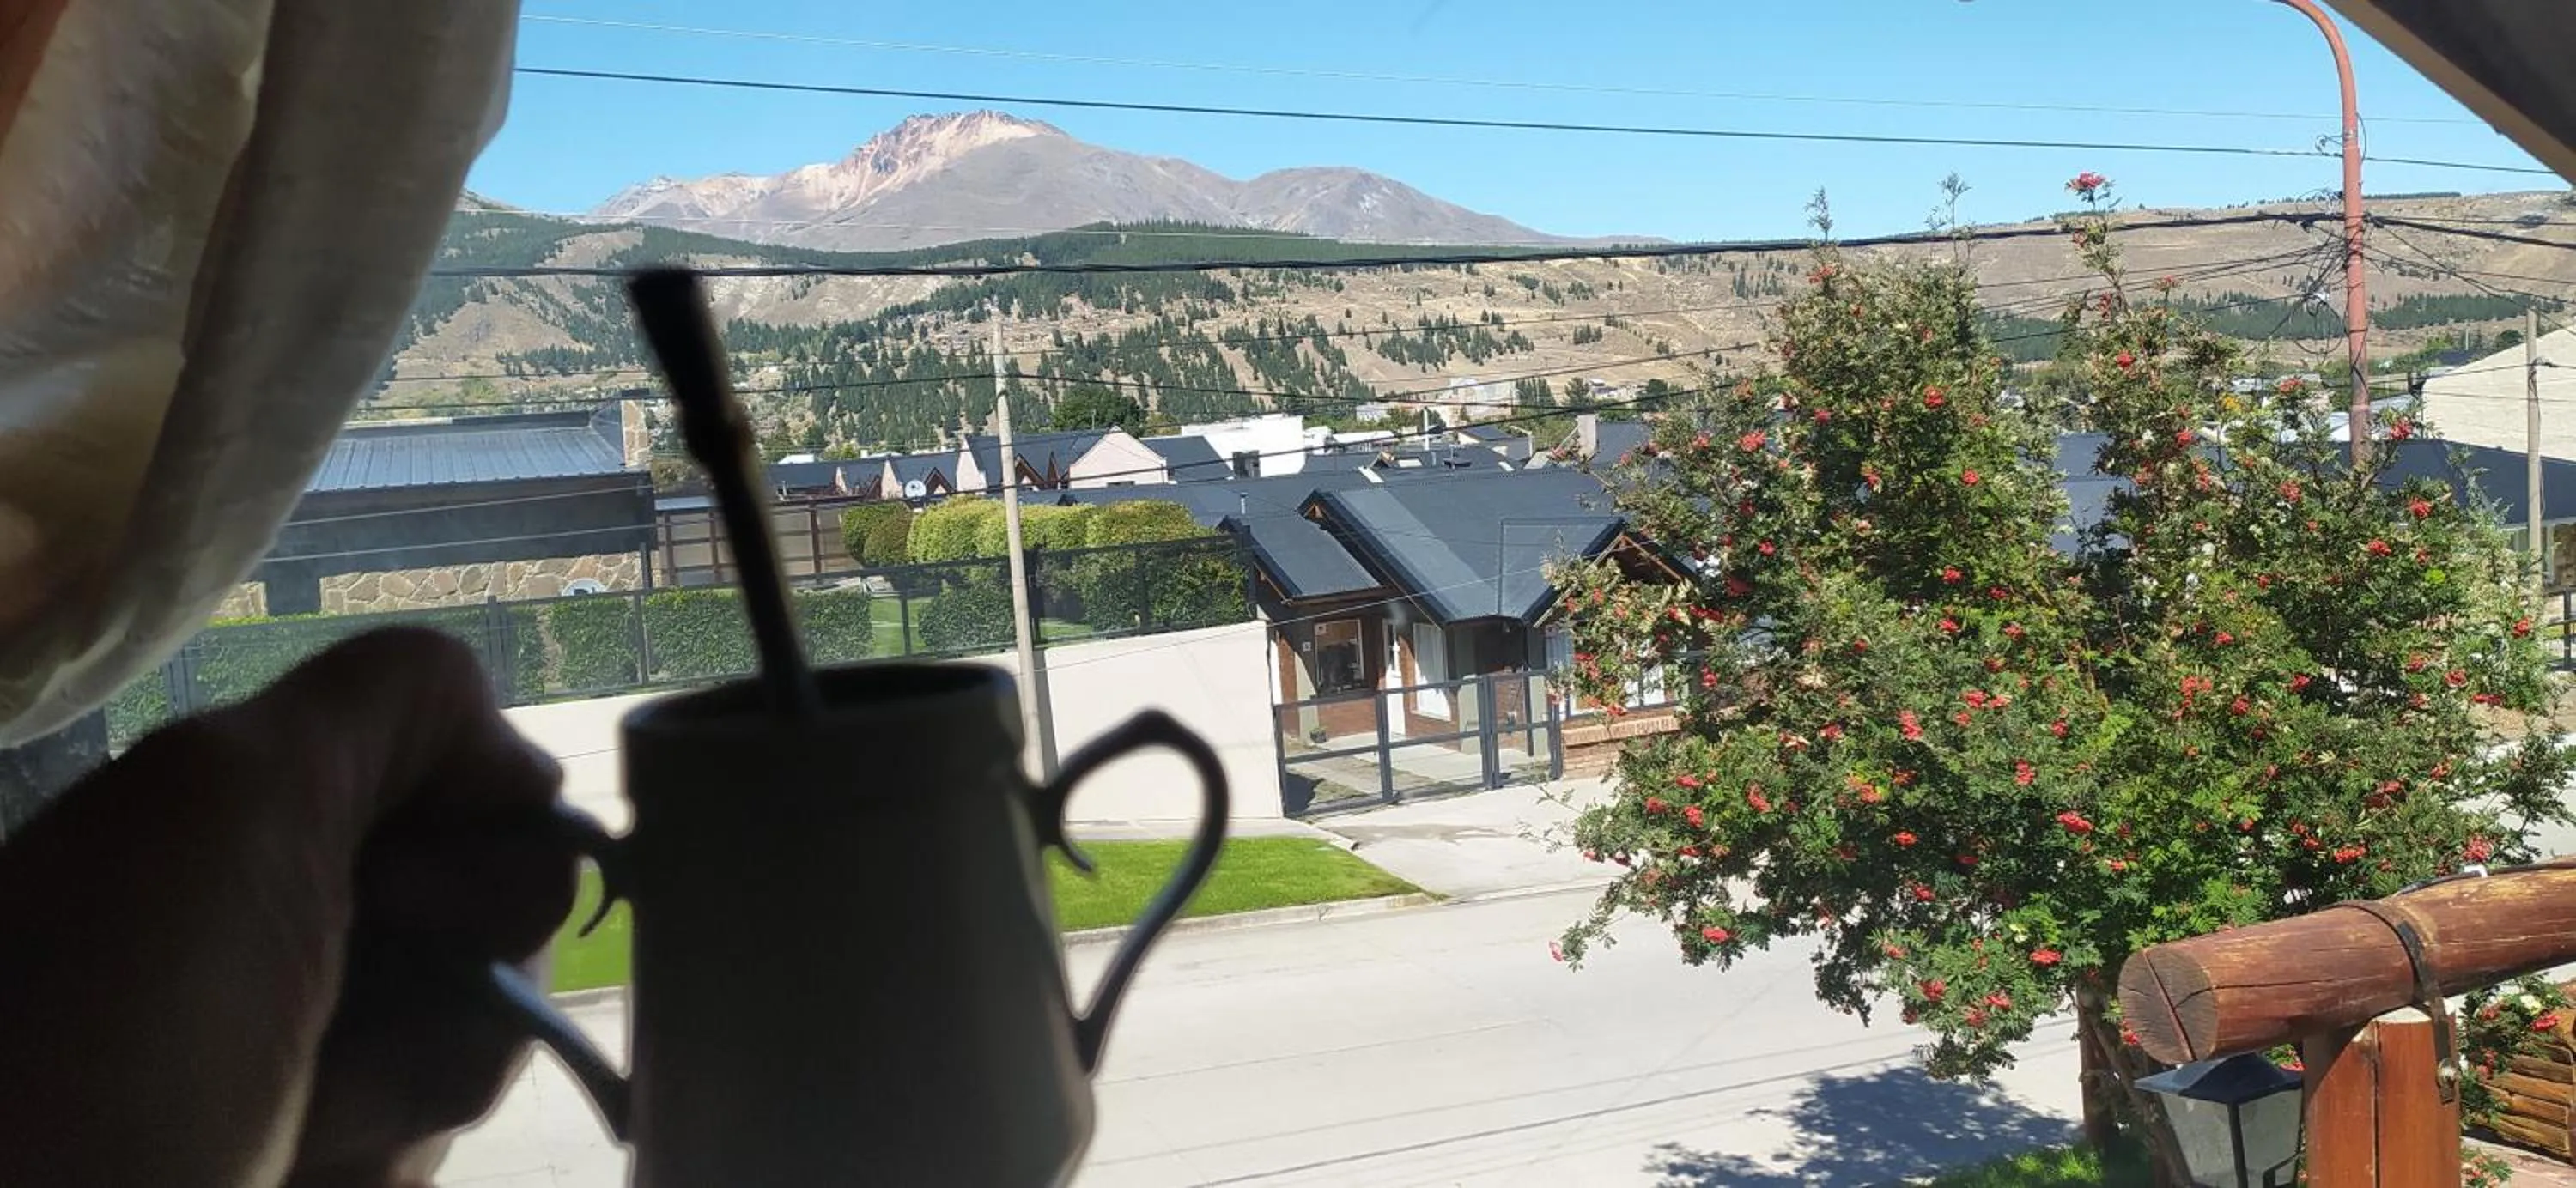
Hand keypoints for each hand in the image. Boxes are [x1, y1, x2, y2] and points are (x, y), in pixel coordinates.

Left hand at [0, 628, 574, 1186]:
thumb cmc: (106, 1033)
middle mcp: (294, 907)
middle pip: (508, 919)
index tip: (395, 891)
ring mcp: (309, 1041)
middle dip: (466, 978)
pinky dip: (376, 1166)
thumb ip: (395, 697)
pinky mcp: (317, 1147)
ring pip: (480, 1042)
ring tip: (288, 1125)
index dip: (487, 839)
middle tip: (335, 1019)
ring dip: (411, 1090)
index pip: (488, 786)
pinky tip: (289, 1171)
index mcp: (268, 804)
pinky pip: (423, 1150)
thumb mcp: (231, 793)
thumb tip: (521, 764)